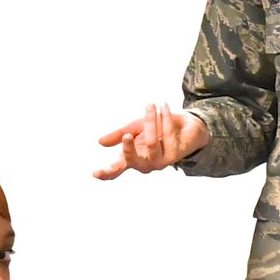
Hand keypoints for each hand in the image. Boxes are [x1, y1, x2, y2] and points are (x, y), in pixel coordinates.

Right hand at [95, 103, 209, 179]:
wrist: (185, 125)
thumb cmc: (157, 128)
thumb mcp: (134, 128)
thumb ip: (119, 135)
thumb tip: (100, 143)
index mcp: (132, 159)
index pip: (117, 169)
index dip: (106, 173)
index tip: (95, 174)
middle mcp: (145, 164)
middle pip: (133, 160)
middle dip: (129, 149)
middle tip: (127, 136)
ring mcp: (160, 162)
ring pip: (151, 142)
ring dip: (151, 121)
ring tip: (152, 105)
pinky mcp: (175, 155)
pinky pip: (167, 134)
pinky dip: (165, 118)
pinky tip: (164, 107)